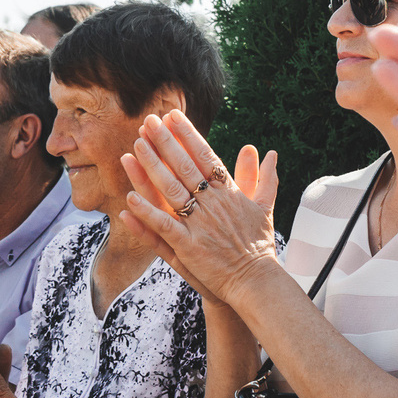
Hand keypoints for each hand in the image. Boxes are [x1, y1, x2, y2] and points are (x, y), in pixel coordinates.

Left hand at [117, 113, 279, 302]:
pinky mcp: (188, 248)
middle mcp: (213, 205)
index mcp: (230, 193)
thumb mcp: (264, 206)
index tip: (173, 117)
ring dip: (152, 168)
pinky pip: (163, 227)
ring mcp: (200, 225)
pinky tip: (129, 199)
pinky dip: (147, 213)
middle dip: (166, 142)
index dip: (188, 135)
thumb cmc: (258, 245)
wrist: (256, 281)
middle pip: (185, 167)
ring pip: (171, 191)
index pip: (206, 156)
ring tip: (136, 146)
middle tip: (148, 120)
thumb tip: (268, 153)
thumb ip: (263, 178)